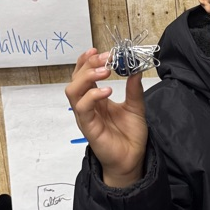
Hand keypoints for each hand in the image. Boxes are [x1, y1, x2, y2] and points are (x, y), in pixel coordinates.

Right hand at [65, 48, 147, 186]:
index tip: (99, 51)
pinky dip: (92, 96)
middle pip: (76, 79)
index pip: (84, 74)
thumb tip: (135, 69)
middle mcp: (87, 106)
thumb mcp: (136, 107)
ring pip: (73, 91)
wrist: (132, 159)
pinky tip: (107, 91)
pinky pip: (82, 108)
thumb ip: (134, 89)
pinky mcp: (88, 127)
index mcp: (96, 99)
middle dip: (88, 64)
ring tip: (105, 71)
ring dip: (87, 77)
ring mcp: (86, 116)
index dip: (87, 61)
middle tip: (105, 58)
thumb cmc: (130, 136)